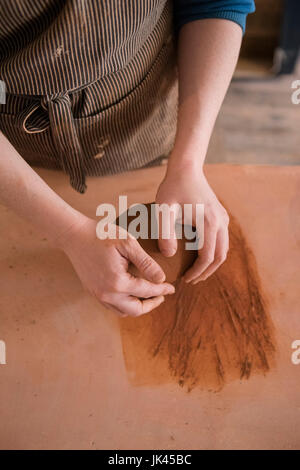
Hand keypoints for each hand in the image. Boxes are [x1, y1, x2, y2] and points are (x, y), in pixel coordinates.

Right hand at [59, 216, 174, 315]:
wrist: (73, 235)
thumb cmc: (101, 235)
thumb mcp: (128, 243)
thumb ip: (146, 262)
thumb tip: (161, 278)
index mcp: (118, 282)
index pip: (147, 291)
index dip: (162, 290)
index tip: (172, 288)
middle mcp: (107, 294)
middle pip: (136, 310)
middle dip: (152, 304)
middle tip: (162, 295)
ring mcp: (98, 295)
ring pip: (123, 311)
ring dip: (138, 307)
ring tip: (148, 296)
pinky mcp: (92, 292)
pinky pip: (112, 306)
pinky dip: (125, 304)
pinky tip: (131, 293)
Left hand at [156, 163, 228, 283]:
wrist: (186, 167)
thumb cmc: (172, 187)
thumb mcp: (163, 209)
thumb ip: (165, 233)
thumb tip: (169, 255)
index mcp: (209, 223)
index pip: (207, 257)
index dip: (197, 272)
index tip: (185, 280)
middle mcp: (221, 222)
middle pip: (220, 256)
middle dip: (206, 271)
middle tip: (191, 280)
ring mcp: (223, 218)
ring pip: (223, 249)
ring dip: (211, 263)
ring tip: (196, 271)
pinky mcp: (221, 214)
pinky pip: (222, 239)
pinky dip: (214, 251)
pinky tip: (199, 254)